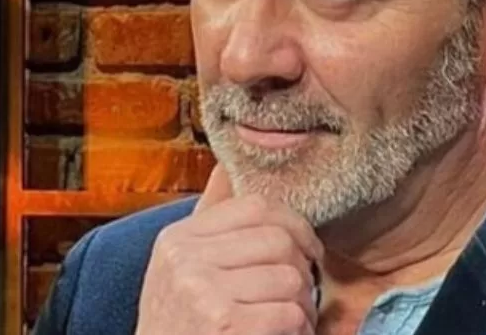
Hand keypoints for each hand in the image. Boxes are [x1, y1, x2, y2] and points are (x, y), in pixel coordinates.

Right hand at [135, 165, 323, 334]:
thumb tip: (226, 167)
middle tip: (303, 293)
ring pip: (290, 278)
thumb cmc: (181, 328)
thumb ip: (210, 225)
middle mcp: (185, 260)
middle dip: (303, 269)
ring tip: (290, 320)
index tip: (307, 250)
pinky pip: (291, 313)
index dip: (294, 225)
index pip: (254, 206)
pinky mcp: (225, 325)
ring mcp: (203, 292)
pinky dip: (299, 330)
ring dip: (303, 306)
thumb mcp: (181, 270)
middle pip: (279, 239)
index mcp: (178, 239)